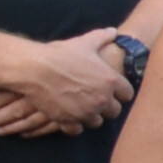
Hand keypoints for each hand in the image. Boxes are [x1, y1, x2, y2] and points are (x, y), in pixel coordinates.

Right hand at [0, 31, 131, 129]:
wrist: (35, 68)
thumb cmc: (61, 54)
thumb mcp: (85, 43)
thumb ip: (102, 38)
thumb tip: (113, 31)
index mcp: (111, 81)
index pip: (128, 95)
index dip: (120, 93)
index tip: (112, 91)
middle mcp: (102, 99)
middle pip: (114, 112)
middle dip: (106, 107)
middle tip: (95, 101)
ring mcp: (86, 112)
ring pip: (96, 122)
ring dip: (90, 116)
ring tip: (81, 108)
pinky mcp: (68, 121)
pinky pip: (77, 131)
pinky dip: (72, 125)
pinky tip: (68, 116)